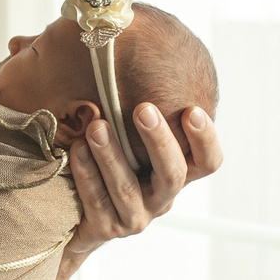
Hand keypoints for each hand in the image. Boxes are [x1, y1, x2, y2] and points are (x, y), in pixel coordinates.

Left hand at [57, 102, 223, 279]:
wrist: (72, 210)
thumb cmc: (104, 155)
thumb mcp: (125, 130)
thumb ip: (135, 102)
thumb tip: (126, 52)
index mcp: (175, 171)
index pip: (207, 161)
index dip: (205, 138)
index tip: (192, 109)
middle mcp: (161, 196)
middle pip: (173, 174)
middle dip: (159, 140)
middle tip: (143, 109)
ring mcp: (136, 215)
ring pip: (128, 188)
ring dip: (113, 154)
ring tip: (97, 127)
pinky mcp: (107, 227)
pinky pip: (98, 201)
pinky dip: (87, 174)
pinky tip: (76, 150)